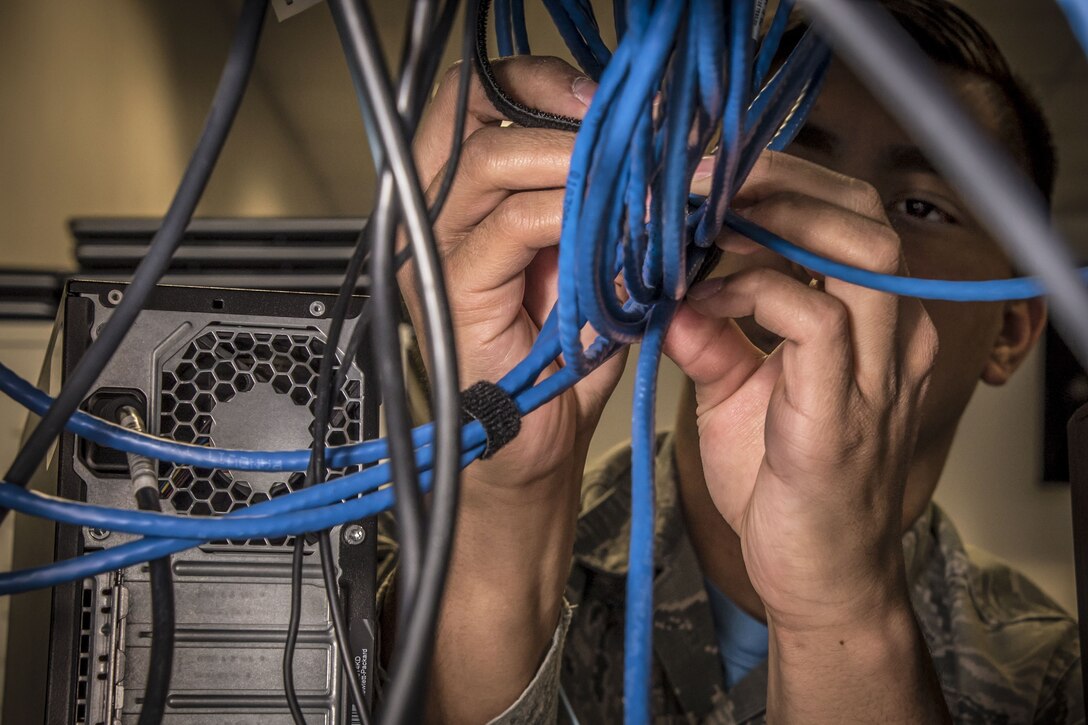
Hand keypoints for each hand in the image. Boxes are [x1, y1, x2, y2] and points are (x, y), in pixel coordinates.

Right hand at [404, 56, 624, 493]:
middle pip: (466, 107)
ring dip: (578, 157)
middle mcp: (437, 214)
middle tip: (623, 119)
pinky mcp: (453, 289)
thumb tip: (658, 152)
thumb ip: (602, 207)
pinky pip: (515, 224)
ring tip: (640, 174)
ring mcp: (438, 250)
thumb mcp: (588, 263)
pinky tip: (623, 226)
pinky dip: (575, 215)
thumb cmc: (555, 359)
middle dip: (553, 99)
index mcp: (462, 198)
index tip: (609, 96)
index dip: (540, 81)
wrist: (531, 444)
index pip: (475, 99)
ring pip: (493, 159)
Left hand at [666, 150, 938, 631]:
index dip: (776, 183)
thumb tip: (670, 294)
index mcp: (874, 325)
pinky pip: (813, 317)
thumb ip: (712, 339)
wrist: (814, 579)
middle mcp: (892, 335)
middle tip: (699, 178)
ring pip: (853, 247)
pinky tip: (701, 304)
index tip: (701, 179)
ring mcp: (878, 370)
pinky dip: (751, 293)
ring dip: (768, 221)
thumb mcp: (736, 396)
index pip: (844, 216)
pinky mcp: (844, 409)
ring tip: (697, 221)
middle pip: (859, 212)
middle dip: (776, 180)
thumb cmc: (782, 487)